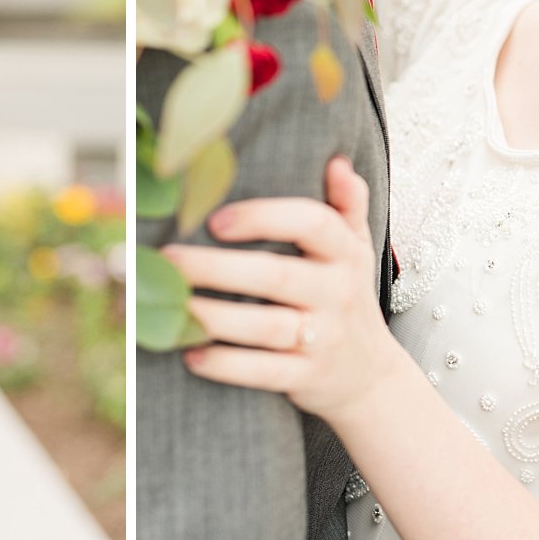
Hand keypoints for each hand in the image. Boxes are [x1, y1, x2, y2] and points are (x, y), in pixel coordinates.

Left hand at [168, 158, 402, 422]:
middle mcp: (339, 293)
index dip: (264, 218)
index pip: (312, 224)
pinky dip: (225, 365)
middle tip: (168, 258)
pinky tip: (189, 353)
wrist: (371, 377)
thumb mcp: (356, 249)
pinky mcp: (307, 378)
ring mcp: (324, 339)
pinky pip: (264, 372)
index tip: (215, 220)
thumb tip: (336, 161)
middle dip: (217, 267)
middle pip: (276, 276)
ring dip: (213, 317)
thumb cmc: (347, 297)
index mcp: (345, 254)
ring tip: (168, 304)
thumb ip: (346, 205)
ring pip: (265, 327)